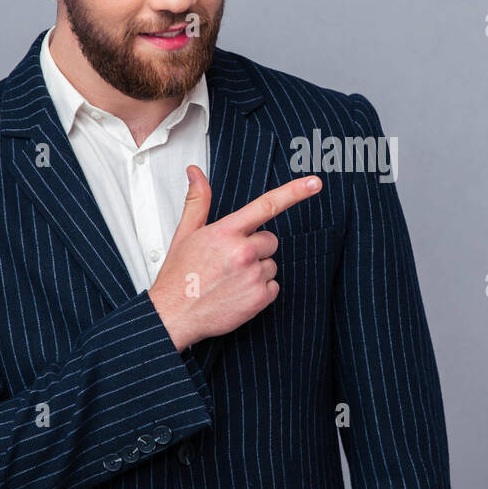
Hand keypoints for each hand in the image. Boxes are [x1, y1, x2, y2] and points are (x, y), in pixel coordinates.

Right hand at [147, 165, 321, 351]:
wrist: (173, 315)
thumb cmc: (179, 275)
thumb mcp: (186, 233)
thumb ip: (198, 201)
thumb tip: (196, 173)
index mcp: (226, 232)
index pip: (266, 205)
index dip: (295, 192)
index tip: (314, 183)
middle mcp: (242, 252)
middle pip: (270, 240)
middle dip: (255, 247)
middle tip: (230, 261)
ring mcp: (252, 276)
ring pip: (271, 264)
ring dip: (256, 270)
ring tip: (230, 279)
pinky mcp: (259, 298)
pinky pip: (273, 286)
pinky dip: (259, 290)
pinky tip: (237, 293)